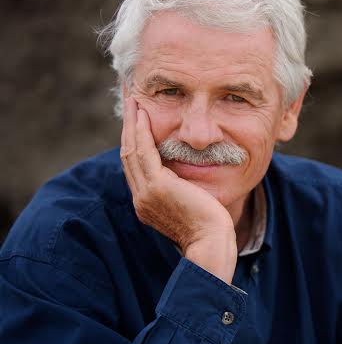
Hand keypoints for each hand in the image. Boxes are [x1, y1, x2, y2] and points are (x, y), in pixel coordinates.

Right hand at [120, 97, 236, 282]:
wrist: (212, 244)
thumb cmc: (212, 229)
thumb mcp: (194, 205)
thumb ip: (185, 190)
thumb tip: (191, 177)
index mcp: (148, 203)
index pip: (136, 166)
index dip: (134, 141)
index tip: (136, 120)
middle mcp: (142, 198)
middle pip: (128, 154)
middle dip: (128, 126)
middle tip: (129, 101)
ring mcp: (147, 193)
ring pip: (132, 150)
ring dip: (131, 123)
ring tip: (133, 99)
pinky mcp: (157, 188)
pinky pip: (143, 152)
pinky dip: (141, 132)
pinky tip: (142, 115)